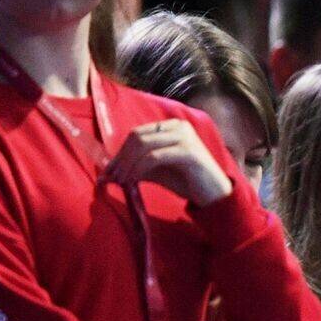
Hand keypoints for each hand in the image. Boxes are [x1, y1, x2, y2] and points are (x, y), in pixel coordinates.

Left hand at [104, 119, 232, 206]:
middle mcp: (178, 126)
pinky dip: (140, 168)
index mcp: (171, 126)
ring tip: (121, 180)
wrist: (214, 194)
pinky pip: (155, 156)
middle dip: (121, 157)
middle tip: (112, 177)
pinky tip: (134, 180)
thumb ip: (135, 168)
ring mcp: (185, 137)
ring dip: (128, 164)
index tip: (109, 171)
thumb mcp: (156, 171)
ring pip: (144, 144)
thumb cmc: (186, 181)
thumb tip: (107, 175)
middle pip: (138, 136)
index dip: (120, 152)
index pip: (138, 133)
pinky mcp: (188, 151)